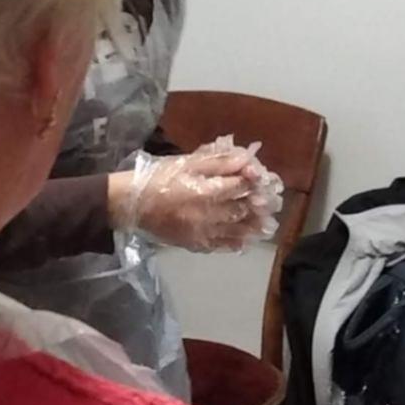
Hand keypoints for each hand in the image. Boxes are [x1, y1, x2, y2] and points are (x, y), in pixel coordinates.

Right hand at [117, 147, 255, 251]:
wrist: (131, 203)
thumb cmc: (159, 178)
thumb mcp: (187, 163)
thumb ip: (217, 162)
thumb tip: (246, 159)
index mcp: (205, 191)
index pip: (238, 186)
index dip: (253, 180)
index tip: (263, 178)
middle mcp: (207, 214)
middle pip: (241, 209)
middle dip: (259, 205)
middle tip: (273, 203)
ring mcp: (201, 232)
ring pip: (235, 230)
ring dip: (253, 227)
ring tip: (267, 225)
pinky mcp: (193, 243)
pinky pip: (219, 245)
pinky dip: (234, 244)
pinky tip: (245, 242)